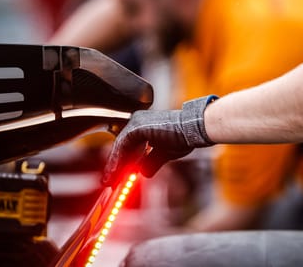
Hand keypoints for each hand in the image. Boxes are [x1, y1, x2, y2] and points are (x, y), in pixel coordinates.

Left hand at [101, 95, 217, 185]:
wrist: (193, 129)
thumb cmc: (183, 137)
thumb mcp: (164, 153)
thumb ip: (152, 161)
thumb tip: (143, 173)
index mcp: (143, 124)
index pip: (127, 145)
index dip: (122, 162)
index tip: (117, 177)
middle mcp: (137, 121)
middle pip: (121, 146)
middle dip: (115, 165)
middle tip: (108, 182)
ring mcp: (136, 122)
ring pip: (120, 146)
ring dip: (114, 165)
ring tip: (109, 181)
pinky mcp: (137, 127)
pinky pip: (123, 145)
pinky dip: (118, 160)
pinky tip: (116, 172)